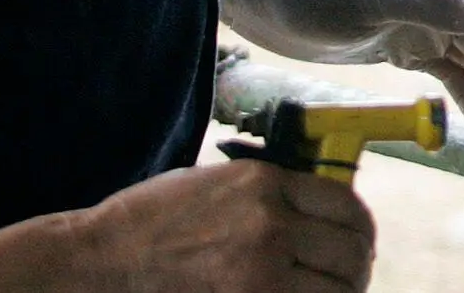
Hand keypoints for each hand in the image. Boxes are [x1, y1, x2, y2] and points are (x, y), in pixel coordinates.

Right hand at [68, 161, 372, 292]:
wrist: (102, 260)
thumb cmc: (154, 220)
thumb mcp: (220, 182)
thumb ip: (274, 194)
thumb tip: (321, 213)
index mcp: (267, 183)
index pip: (348, 206)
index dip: (361, 229)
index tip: (358, 242)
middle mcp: (270, 223)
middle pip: (350, 251)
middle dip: (356, 267)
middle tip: (351, 277)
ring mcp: (259, 269)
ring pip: (337, 290)